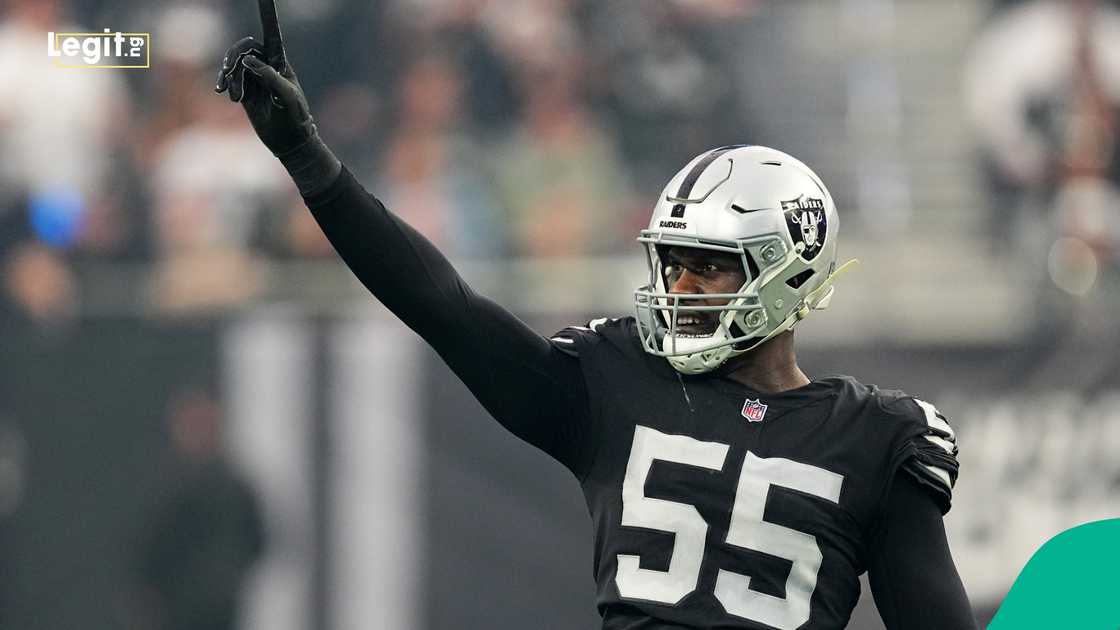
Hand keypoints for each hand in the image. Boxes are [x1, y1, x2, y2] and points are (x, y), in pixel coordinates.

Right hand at [215, 0, 315, 155]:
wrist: (288, 141)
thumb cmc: (294, 118)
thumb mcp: (287, 97)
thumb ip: (269, 76)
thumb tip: (248, 61)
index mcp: (280, 62)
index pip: (271, 31)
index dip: (267, 12)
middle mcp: (266, 65)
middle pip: (244, 46)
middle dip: (234, 57)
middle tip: (229, 71)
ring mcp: (254, 77)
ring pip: (234, 64)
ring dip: (231, 77)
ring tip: (236, 97)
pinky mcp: (244, 90)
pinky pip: (229, 78)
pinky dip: (225, 83)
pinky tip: (225, 93)